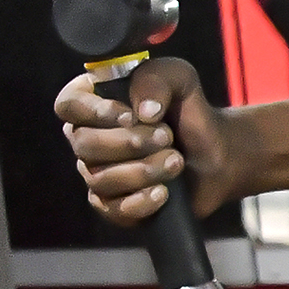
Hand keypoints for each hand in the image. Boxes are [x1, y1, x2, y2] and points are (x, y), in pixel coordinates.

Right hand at [55, 54, 241, 227]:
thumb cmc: (189, 113)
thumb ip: (158, 78)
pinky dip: (140, 202)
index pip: (68, 105)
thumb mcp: (180, 79)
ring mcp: (99, 174)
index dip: (93, 111)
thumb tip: (143, 111)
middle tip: (167, 137)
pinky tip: (163, 192)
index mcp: (94, 104)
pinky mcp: (115, 205)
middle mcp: (89, 139)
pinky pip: (112, 210)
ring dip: (143, 170)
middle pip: (83, 144)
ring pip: (100, 178)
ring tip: (176, 161)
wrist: (219, 155)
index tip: (130, 116)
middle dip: (130, 143)